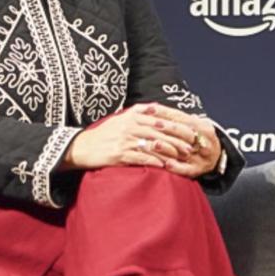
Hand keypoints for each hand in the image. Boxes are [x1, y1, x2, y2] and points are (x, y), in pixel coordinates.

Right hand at [65, 103, 222, 178]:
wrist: (81, 147)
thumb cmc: (103, 134)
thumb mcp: (121, 119)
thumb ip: (139, 113)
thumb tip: (157, 109)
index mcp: (133, 114)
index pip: (162, 118)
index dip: (179, 125)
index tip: (192, 130)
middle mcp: (131, 124)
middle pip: (163, 131)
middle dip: (180, 139)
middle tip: (192, 146)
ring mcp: (126, 139)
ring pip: (156, 144)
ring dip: (172, 151)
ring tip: (183, 157)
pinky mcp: (121, 154)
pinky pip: (144, 158)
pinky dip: (158, 162)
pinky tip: (167, 166)